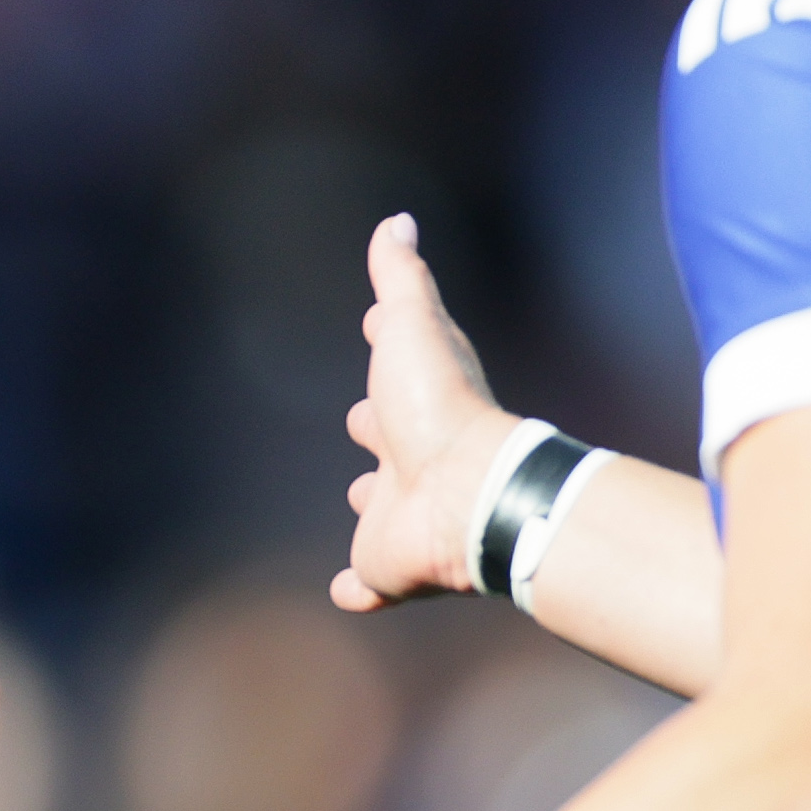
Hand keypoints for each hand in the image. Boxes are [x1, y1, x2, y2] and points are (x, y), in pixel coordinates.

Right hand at [333, 213, 511, 615]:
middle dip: (378, 432)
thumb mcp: (412, 323)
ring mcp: (398, 515)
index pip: (397, 374)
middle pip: (390, 442)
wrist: (463, 491)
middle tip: (364, 422)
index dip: (388, 353)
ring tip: (366, 495)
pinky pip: (369, 580)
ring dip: (374, 505)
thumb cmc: (438, 403)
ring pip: (382, 509)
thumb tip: (399, 220)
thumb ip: (400, 275)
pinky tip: (347, 589)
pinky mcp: (386, 566)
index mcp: (417, 405)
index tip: (375, 327)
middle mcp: (411, 459)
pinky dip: (357, 586)